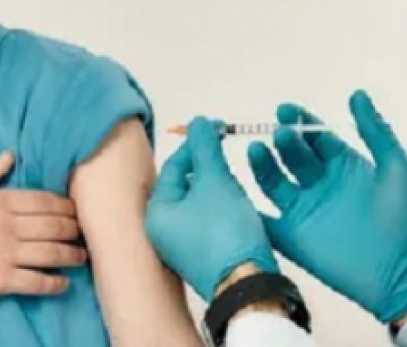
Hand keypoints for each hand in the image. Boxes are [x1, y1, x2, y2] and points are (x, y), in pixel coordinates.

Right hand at [0, 151, 86, 304]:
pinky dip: (54, 283)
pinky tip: (63, 283)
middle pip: (54, 225)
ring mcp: (5, 253)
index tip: (74, 210)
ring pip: (51, 253)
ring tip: (81, 257)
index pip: (43, 200)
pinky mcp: (1, 280)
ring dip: (72, 255)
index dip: (64, 206)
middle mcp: (7, 226)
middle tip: (83, 232)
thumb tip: (10, 155)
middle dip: (74, 229)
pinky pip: (36, 281)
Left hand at [145, 117, 278, 299]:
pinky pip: (208, 221)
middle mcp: (163, 232)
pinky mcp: (204, 257)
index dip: (196, 143)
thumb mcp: (216, 181)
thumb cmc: (226, 234)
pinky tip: (237, 203)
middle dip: (206, 165)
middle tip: (226, 151)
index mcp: (157, 214)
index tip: (216, 128)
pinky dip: (221, 207)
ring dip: (215, 186)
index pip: (173, 166)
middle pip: (184, 185)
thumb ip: (205, 147)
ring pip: (198, 203)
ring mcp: (183, 247)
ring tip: (234, 178)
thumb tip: (198, 122)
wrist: (249, 284)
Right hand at [246, 91, 406, 323]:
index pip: (315, 136)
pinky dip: (249, 209)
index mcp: (343, 165)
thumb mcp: (396, 168)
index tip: (286, 110)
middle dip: (284, 142)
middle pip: (293, 155)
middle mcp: (319, 184)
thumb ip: (376, 131)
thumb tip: (356, 94)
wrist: (404, 274)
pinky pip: (265, 221)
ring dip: (263, 166)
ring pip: (274, 182)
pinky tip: (237, 194)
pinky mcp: (293, 239)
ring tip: (257, 151)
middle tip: (279, 133)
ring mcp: (304, 211)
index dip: (301, 121)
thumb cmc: (405, 218)